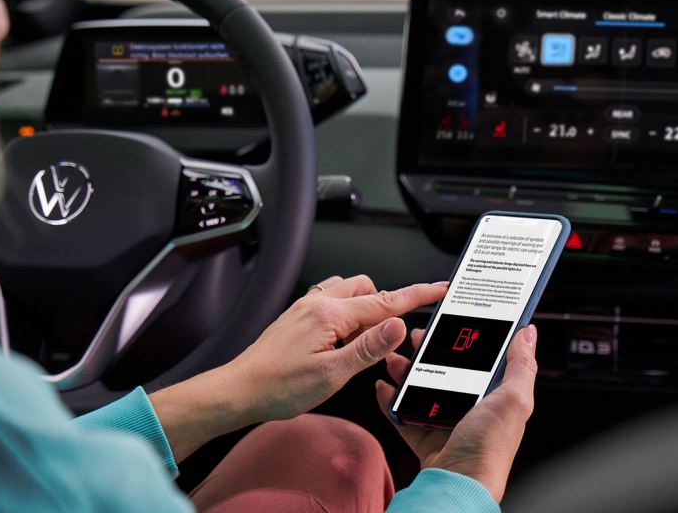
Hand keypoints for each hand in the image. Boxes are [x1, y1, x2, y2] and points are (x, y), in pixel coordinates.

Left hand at [229, 275, 447, 421]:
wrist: (239, 390)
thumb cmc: (278, 387)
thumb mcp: (332, 374)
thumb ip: (368, 347)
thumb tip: (397, 325)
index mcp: (329, 314)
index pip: (384, 302)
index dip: (416, 295)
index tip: (438, 288)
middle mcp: (317, 303)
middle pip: (368, 289)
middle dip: (384, 307)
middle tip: (386, 340)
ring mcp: (305, 307)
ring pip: (348, 292)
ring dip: (363, 310)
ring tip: (358, 346)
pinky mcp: (298, 316)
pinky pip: (331, 301)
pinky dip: (345, 314)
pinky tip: (339, 342)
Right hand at [376, 324, 537, 502]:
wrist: (458, 484)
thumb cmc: (490, 449)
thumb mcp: (514, 401)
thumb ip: (521, 366)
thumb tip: (529, 334)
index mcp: (494, 396)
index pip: (480, 359)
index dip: (465, 338)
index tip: (451, 320)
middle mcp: (470, 408)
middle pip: (445, 369)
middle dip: (428, 351)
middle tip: (418, 336)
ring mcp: (445, 422)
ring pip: (421, 387)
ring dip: (405, 370)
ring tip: (395, 359)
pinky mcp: (424, 435)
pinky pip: (403, 412)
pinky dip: (390, 398)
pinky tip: (383, 386)